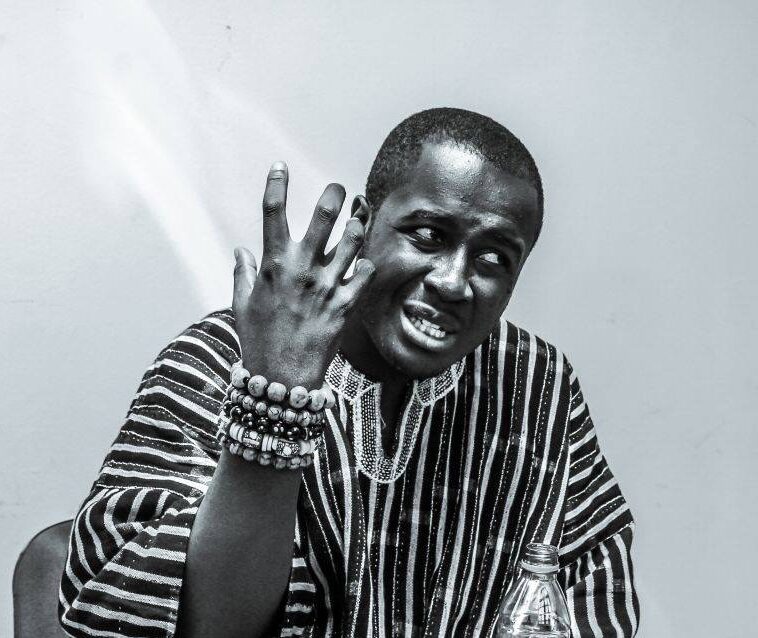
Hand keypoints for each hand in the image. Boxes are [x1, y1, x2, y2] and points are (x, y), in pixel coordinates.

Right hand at [232, 161, 374, 388]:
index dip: (276, 184)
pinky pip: (367, 272)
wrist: (282, 377)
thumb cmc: (258, 339)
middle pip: (324, 216)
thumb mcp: (242, 304)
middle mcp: (303, 269)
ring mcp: (328, 285)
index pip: (273, 213)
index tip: (280, 166)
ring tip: (357, 221)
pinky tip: (363, 264)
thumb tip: (240, 251)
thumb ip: (243, 273)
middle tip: (339, 188)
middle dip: (334, 195)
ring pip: (353, 240)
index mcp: (274, 265)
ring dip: (357, 225)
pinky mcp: (346, 304)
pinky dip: (367, 265)